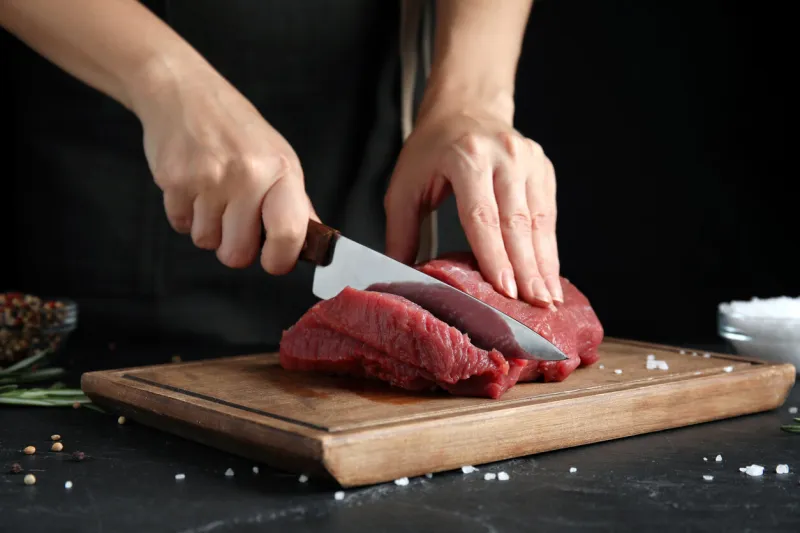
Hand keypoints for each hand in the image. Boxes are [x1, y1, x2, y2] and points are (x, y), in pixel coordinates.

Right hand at [135, 67, 317, 274]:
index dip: (279, 260)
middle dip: (235, 247)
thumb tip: (312, 244)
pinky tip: (193, 186)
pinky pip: (181, 226)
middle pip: (238, 254)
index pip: (288, 234)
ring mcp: (208, 179)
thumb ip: (295, 204)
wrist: (184, 93)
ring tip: (212, 194)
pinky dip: (185, 214)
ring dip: (208, 228)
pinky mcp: (174, 181)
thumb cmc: (236, 129)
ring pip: (206, 242)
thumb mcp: (279, 157)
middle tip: (236, 221)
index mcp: (281, 172)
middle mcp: (247, 176)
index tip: (273, 261)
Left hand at [384, 100, 561, 306]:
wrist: (466, 106)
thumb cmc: (432, 149)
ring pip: (539, 221)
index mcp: (467, 157)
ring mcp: (529, 160)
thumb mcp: (405, 184)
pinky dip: (549, 249)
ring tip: (548, 301)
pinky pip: (548, 215)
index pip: (482, 215)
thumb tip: (400, 275)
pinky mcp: (544, 168)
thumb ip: (401, 230)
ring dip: (545, 264)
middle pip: (517, 222)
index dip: (494, 255)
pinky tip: (549, 276)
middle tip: (535, 307)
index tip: (504, 289)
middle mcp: (505, 156)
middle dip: (527, 269)